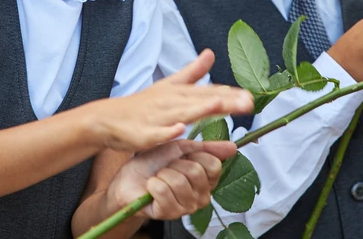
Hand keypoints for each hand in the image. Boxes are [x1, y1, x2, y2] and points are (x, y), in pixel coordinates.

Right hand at [84, 50, 253, 151]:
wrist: (108, 119)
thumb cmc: (142, 104)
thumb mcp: (169, 85)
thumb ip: (193, 72)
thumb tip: (211, 53)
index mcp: (179, 93)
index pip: (208, 93)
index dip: (230, 94)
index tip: (251, 96)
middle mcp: (171, 102)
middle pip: (200, 101)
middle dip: (224, 101)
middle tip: (248, 102)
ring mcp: (157, 117)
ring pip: (181, 113)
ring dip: (199, 108)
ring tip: (218, 104)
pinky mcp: (143, 133)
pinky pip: (156, 133)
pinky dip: (167, 131)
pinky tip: (179, 130)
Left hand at [106, 139, 236, 219]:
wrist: (129, 179)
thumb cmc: (154, 163)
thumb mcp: (181, 148)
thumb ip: (208, 148)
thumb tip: (233, 147)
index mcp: (207, 180)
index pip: (213, 165)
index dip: (194, 155)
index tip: (182, 157)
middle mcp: (201, 196)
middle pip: (196, 172)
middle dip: (175, 164)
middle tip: (167, 168)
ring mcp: (186, 207)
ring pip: (179, 181)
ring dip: (162, 174)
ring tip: (158, 177)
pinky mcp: (169, 214)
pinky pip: (164, 192)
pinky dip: (153, 184)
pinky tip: (151, 187)